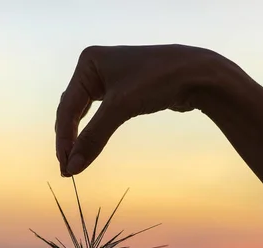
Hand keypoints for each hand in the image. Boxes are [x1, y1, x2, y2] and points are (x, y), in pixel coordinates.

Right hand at [54, 44, 224, 176]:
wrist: (197, 74)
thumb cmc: (158, 80)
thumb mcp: (121, 107)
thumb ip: (94, 137)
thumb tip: (73, 168)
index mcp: (88, 62)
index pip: (67, 107)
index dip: (64, 139)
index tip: (66, 166)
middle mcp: (95, 68)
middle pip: (72, 110)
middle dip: (69, 140)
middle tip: (68, 169)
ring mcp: (108, 79)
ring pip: (84, 114)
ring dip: (79, 138)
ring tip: (74, 162)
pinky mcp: (122, 91)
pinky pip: (99, 115)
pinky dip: (94, 131)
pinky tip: (89, 146)